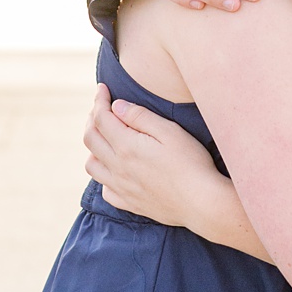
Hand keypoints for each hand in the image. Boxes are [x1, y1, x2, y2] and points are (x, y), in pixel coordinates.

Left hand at [85, 85, 231, 225]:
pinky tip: (115, 169)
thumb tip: (117, 107)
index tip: (102, 89)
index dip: (99, 101)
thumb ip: (141, 117)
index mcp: (126, 146)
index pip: (101, 118)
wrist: (200, 202)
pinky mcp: (128, 203)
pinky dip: (104, 175)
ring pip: (91, 165)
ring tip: (105, 138)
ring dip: (93, 147)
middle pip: (90, 139)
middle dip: (92, 119)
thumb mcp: (171, 132)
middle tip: (102, 108)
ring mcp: (120, 187)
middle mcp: (117, 167)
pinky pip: (104, 189)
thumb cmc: (191, 163)